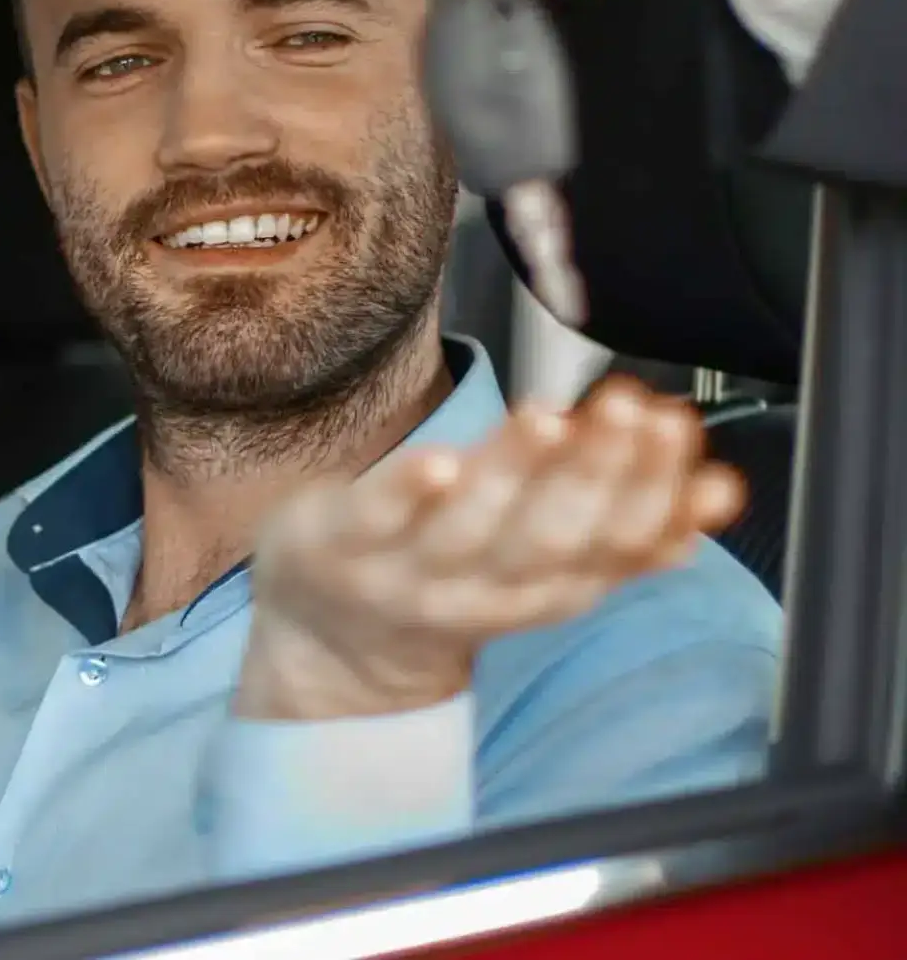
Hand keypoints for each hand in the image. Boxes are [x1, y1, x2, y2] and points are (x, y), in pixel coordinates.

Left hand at [235, 379, 744, 721]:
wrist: (330, 639)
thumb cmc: (450, 579)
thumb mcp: (545, 566)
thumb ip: (626, 530)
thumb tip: (719, 491)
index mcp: (539, 592)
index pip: (610, 549)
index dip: (651, 496)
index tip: (679, 434)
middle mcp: (478, 591)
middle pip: (548, 540)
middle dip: (596, 474)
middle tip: (629, 410)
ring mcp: (404, 570)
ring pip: (469, 527)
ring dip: (514, 474)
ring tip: (551, 420)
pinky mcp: (340, 541)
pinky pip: (376, 519)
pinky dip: (409, 492)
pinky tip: (441, 460)